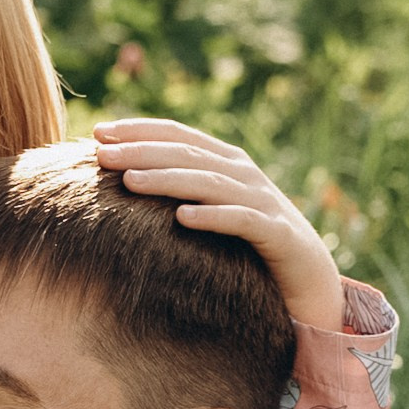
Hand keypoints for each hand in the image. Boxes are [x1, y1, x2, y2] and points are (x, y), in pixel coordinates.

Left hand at [93, 120, 345, 331]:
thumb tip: (125, 183)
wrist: (311, 278)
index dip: (138, 129)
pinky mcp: (277, 234)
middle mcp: (243, 174)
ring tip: (130, 182)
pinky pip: (241, 222)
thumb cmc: (252, 247)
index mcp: (226, 162)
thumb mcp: (214, 211)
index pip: (177, 135)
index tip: (97, 133)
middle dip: (142, 151)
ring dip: (168, 180)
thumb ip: (183, 191)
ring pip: (209, 183)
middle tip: (101, 155)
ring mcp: (262, 202)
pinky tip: (182, 219)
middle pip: (187, 154)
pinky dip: (213, 217)